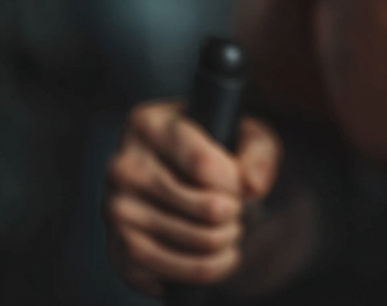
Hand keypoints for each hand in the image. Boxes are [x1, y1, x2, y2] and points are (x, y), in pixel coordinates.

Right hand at [104, 99, 281, 296]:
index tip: (241, 183)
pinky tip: (220, 257)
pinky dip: (205, 270)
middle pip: (204, 208)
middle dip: (234, 214)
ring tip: (233, 232)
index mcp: (148, 124)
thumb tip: (253, 186)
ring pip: (190, 243)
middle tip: (237, 209)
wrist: (184, 173)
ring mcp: (116, 212)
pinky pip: (169, 273)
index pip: (204, 165)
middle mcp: (123, 166)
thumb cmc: (219, 145)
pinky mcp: (118, 250)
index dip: (235, 183)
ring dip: (225, 243)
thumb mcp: (246, 132)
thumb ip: (259, 151)